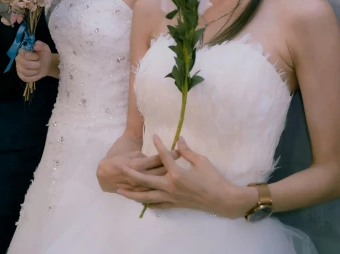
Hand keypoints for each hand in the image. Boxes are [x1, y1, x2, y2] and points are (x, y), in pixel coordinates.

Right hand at [15, 41, 51, 82]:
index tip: (37, 57)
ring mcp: (19, 68)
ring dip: (35, 71)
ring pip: (25, 72)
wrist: (46, 64)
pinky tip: (36, 74)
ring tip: (38, 68)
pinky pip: (26, 79)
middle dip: (35, 65)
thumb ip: (40, 45)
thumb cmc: (44, 55)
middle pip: (25, 64)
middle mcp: (18, 59)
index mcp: (22, 51)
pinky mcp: (21, 76)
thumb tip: (35, 45)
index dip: (32, 56)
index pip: (24, 54)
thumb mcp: (44, 48)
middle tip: (39, 63)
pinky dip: (33, 77)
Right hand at [97, 149, 180, 193]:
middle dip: (172, 166)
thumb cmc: (116, 156)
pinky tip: (171, 193)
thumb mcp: (128, 146)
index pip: (157, 159)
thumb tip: (154, 141)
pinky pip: (152, 195)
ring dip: (168, 179)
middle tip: (182, 161)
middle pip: (160, 172)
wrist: (103, 173)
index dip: (168, 153)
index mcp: (137, 164)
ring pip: (158, 184)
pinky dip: (161, 193)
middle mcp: (139, 177)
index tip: (179, 149)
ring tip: (180, 175)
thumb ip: (142, 143)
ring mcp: (140, 187)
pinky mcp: (140, 193)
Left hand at [116, 135, 254, 217]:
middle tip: (119, 168)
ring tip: (120, 190)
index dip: (158, 145)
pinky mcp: (174, 205)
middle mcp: (170, 187)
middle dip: (130, 174)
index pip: (164, 157)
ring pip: (146, 196)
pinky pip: (156, 204)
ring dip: (132, 193)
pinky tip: (139, 200)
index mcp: (177, 174)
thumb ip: (187, 151)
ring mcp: (170, 197)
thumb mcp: (201, 161)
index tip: (153, 135)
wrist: (221, 199)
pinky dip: (146, 202)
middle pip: (145, 180)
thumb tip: (179, 139)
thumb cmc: (213, 179)